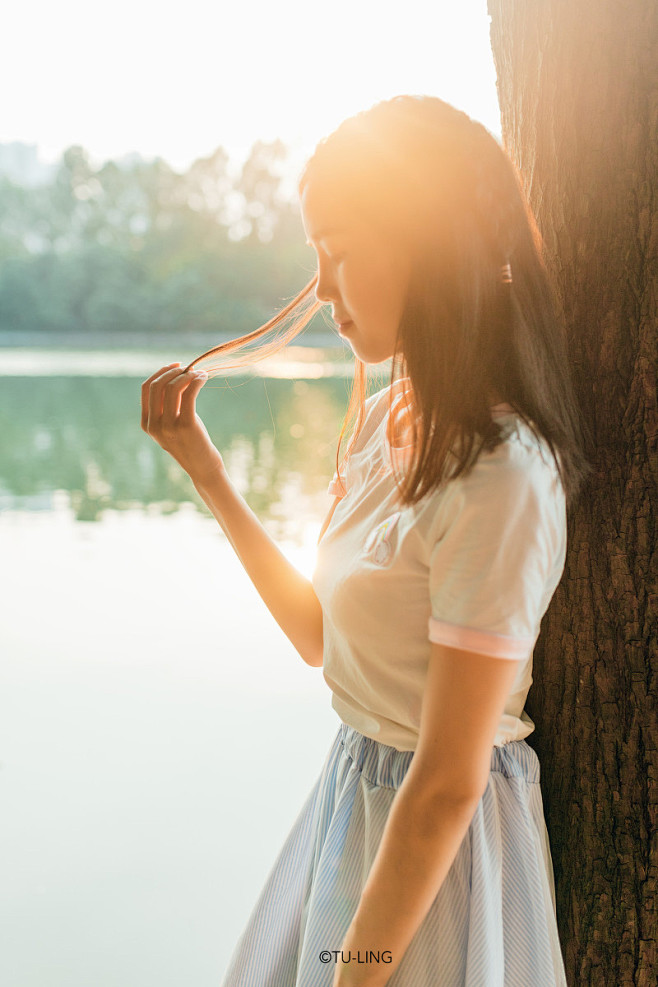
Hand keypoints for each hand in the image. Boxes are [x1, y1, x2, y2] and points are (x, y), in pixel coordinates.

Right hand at [141, 362, 224, 486]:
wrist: (202, 467)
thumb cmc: (190, 443)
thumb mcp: (172, 424)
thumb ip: (167, 405)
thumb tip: (176, 375)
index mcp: (146, 424)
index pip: (146, 389)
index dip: (160, 373)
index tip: (176, 367)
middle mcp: (154, 425)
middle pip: (157, 385)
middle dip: (174, 372)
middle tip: (189, 369)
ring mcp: (169, 426)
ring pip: (173, 388)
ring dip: (188, 375)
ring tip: (199, 373)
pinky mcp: (186, 426)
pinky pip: (189, 394)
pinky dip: (197, 381)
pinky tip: (204, 377)